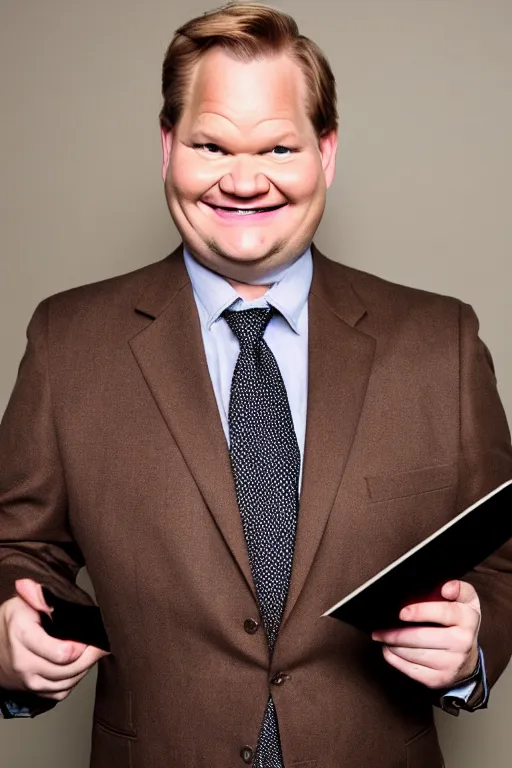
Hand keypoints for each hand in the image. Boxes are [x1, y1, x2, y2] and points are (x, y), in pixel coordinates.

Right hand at [0, 578, 108, 700]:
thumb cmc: (13, 621)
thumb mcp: (24, 602)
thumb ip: (38, 595)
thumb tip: (34, 585)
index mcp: (22, 636)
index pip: (62, 653)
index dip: (82, 646)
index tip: (91, 635)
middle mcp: (23, 663)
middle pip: (68, 670)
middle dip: (89, 657)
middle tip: (101, 645)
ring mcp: (27, 681)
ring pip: (66, 683)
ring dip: (84, 669)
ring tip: (93, 653)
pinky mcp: (33, 691)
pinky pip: (60, 692)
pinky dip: (74, 680)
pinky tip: (79, 665)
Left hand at [372, 580, 479, 688]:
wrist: (468, 659)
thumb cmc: (459, 622)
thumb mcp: (466, 601)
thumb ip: (458, 588)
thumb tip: (446, 588)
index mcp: (468, 618)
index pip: (444, 612)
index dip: (420, 612)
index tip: (401, 613)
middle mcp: (462, 643)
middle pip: (422, 638)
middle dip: (395, 634)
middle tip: (378, 630)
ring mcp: (452, 664)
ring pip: (414, 655)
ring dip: (392, 646)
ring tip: (382, 637)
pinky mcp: (440, 679)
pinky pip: (412, 670)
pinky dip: (395, 659)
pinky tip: (389, 650)